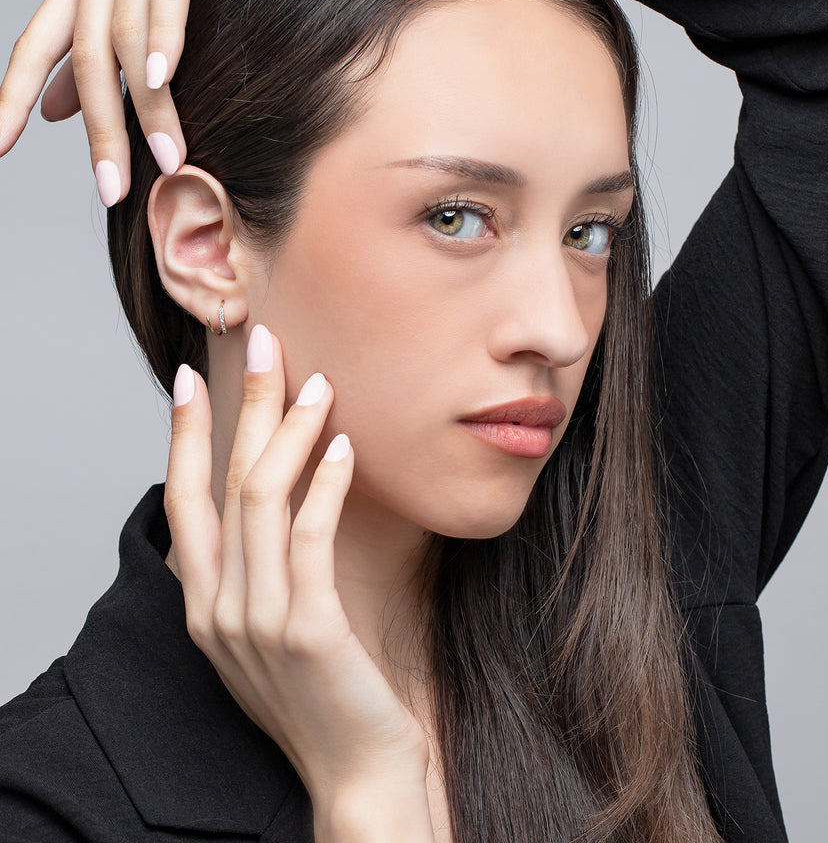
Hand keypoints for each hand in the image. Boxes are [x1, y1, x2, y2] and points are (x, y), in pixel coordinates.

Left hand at [0, 0, 340, 203]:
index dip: (10, 95)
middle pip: (84, 52)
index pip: (39, 43)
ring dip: (147, 102)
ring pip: (127, 29)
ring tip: (168, 156)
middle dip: (99, 128)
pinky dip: (164, 34)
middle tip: (112, 188)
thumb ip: (113, 51)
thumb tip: (57, 109)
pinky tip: (163, 78)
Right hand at [164, 324, 433, 832]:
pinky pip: (310, 538)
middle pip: (221, 482)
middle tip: (262, 344)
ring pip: (261, 499)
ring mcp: (258, 620)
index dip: (183, 437)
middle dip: (240, 406)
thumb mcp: (270, 630)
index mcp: (205, 605)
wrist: (357, 773)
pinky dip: (324, 485)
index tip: (188, 381)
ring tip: (318, 383)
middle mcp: (220, 607)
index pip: (182, 502)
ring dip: (289, 431)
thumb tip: (272, 501)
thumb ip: (259, 573)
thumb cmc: (324, 695)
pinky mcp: (308, 628)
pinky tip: (344, 446)